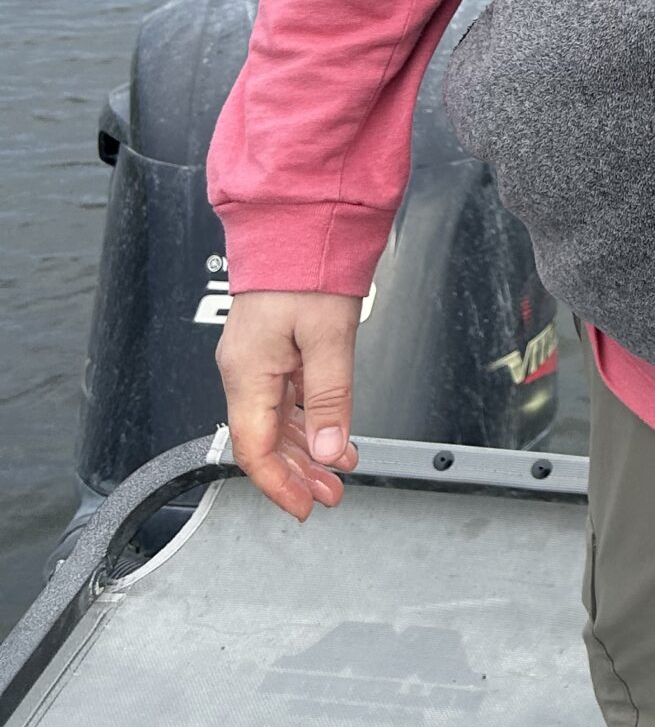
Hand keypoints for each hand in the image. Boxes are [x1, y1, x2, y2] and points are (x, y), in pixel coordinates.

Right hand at [216, 289, 362, 520]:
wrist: (298, 219)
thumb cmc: (306, 266)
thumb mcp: (329, 336)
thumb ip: (330, 397)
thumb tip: (331, 450)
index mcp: (247, 371)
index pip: (254, 449)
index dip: (279, 485)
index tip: (305, 507)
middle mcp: (243, 368)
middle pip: (264, 439)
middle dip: (298, 473)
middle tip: (331, 494)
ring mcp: (256, 357)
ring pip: (275, 420)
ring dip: (305, 449)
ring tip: (338, 470)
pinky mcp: (271, 344)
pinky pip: (283, 396)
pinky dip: (306, 419)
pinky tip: (329, 429)